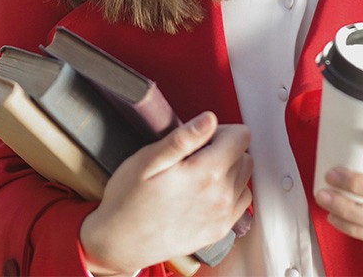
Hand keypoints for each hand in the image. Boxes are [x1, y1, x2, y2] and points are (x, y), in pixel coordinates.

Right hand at [79, 112, 252, 275]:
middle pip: (244, 155)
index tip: (201, 138)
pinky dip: (229, 193)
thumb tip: (210, 118)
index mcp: (206, 173)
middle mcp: (220, 196)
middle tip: (195, 156)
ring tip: (198, 175)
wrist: (118, 243)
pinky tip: (205, 192)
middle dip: (224, 149)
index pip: (241, 136)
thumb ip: (184, 137)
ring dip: (228, 171)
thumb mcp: (148, 159)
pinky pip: (240, 202)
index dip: (221, 130)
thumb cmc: (128, 200)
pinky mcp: (218, 232)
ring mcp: (221, 217)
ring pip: (244, 178)